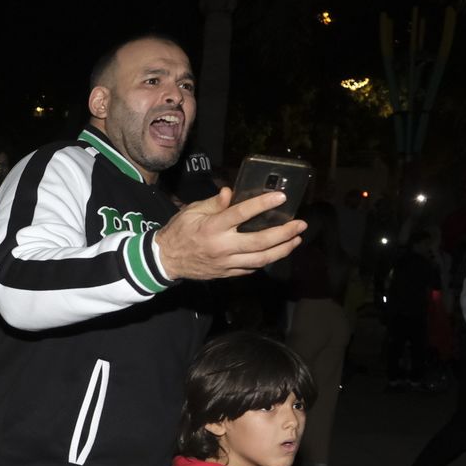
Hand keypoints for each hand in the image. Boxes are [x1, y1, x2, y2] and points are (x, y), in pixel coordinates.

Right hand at [151, 187, 304, 280]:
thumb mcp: (191, 211)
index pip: (241, 214)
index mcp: (212, 227)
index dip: (262, 205)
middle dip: (284, 233)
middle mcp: (222, 246)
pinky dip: (265, 261)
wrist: (165, 260)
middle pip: (259, 242)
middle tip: (300, 224)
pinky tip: (276, 252)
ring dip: (282, 250)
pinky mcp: (226, 273)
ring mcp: (225, 263)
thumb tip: (231, 192)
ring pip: (260, 259)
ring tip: (296, 240)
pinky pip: (251, 269)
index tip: (281, 197)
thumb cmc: (179, 231)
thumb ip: (214, 203)